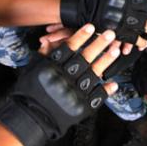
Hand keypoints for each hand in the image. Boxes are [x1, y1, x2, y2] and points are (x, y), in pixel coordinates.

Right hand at [0, 25, 121, 145]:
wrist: (30, 119)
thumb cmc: (30, 92)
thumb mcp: (33, 69)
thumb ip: (43, 55)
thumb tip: (49, 40)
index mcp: (52, 68)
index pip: (68, 49)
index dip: (80, 37)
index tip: (91, 26)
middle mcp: (64, 79)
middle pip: (84, 58)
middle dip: (98, 45)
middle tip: (110, 33)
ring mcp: (73, 94)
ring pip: (93, 75)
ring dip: (105, 62)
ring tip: (116, 50)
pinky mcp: (80, 107)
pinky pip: (95, 97)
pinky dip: (105, 90)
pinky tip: (114, 83)